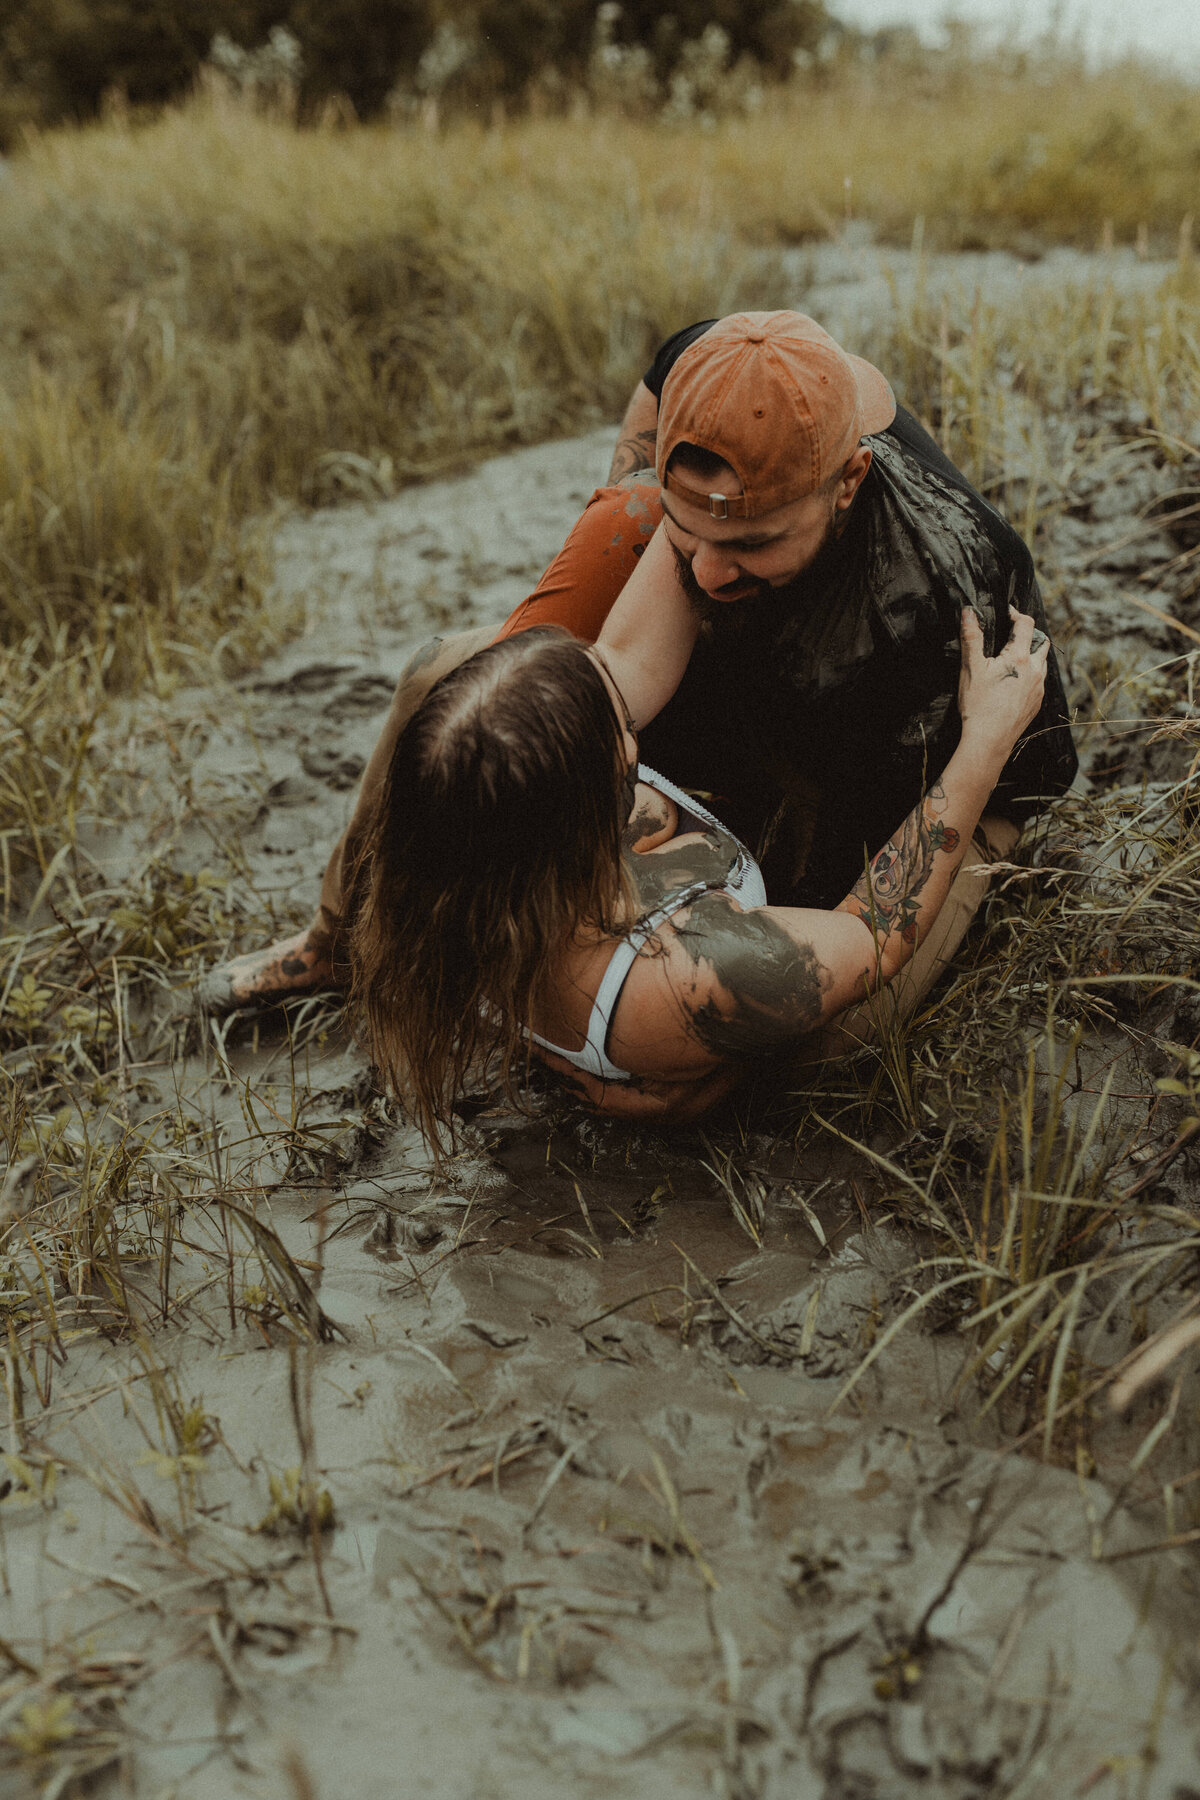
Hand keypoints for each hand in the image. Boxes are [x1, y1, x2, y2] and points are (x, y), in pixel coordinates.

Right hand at [957, 606, 1048, 757]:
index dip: (1016, 614)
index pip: (1026, 624)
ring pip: (1042, 662)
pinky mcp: (1037, 703)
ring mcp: (1039, 688)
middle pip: (1041, 641)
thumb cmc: (978, 705)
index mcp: (1021, 658)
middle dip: (1028, 634)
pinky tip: (1014, 682)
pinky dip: (1031, 675)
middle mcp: (1036, 671)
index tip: (1006, 613)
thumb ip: (972, 637)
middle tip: (1010, 636)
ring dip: (1032, 655)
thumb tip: (968, 611)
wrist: (988, 741)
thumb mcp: (971, 668)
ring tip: (1012, 659)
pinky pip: (1039, 682)